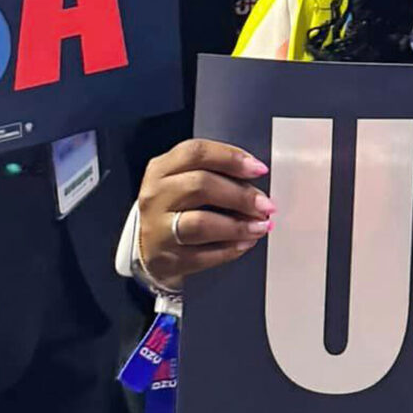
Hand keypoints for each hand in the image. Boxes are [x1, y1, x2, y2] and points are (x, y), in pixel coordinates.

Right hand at [136, 138, 273, 289]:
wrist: (147, 248)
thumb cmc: (174, 207)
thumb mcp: (184, 181)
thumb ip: (215, 174)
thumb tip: (256, 181)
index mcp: (162, 169)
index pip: (196, 153)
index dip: (230, 158)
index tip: (259, 168)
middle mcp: (156, 196)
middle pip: (200, 186)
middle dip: (240, 195)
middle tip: (265, 204)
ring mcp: (159, 229)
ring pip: (201, 224)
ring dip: (237, 225)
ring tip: (260, 226)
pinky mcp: (168, 259)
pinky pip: (203, 255)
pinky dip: (229, 249)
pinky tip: (245, 243)